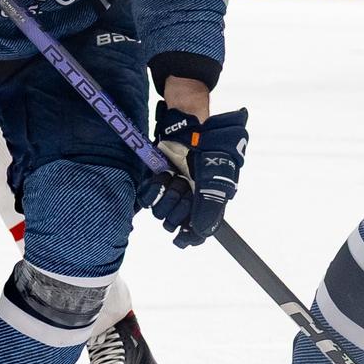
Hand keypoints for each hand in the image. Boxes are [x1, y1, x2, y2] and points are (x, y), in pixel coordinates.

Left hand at [145, 101, 248, 249]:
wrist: (191, 125)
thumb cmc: (210, 148)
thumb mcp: (216, 177)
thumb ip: (210, 206)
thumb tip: (201, 232)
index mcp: (208, 202)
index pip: (197, 232)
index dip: (189, 237)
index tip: (181, 237)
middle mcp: (190, 200)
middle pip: (176, 223)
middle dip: (177, 207)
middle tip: (183, 188)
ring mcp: (172, 190)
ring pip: (160, 212)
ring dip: (165, 194)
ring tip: (173, 177)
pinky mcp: (156, 180)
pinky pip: (146, 198)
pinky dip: (151, 189)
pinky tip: (161, 176)